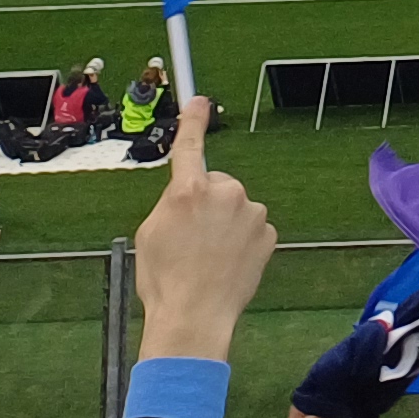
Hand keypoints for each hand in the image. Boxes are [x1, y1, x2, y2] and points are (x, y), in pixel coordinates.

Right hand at [131, 99, 275, 365]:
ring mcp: (251, 212)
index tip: (200, 100)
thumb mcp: (150, 233)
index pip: (190, 145)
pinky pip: (252, 229)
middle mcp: (225, 192)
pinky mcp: (269, 232)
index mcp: (188, 190)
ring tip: (208, 259)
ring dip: (226, 224)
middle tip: (191, 240)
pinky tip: (228, 265)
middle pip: (216, 185)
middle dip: (206, 203)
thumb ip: (172, 203)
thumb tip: (186, 192)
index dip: (193, 121)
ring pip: (236, 208)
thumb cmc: (164, 279)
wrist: (195, 317)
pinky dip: (242, 242)